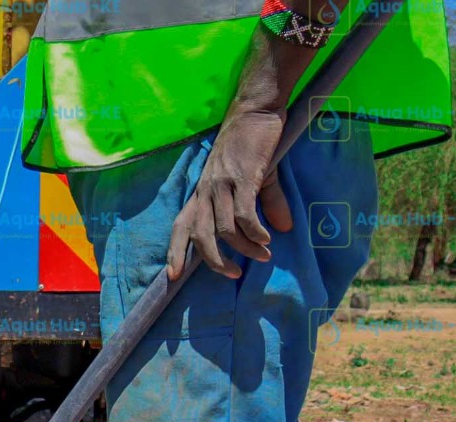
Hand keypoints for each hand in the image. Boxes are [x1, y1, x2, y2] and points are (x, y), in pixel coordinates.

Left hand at [166, 107, 291, 280]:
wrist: (256, 110)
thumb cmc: (251, 143)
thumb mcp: (254, 178)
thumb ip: (266, 205)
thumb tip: (283, 230)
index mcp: (201, 192)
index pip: (181, 225)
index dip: (175, 251)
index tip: (172, 276)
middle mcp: (206, 191)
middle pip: (199, 235)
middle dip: (213, 260)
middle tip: (232, 274)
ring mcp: (222, 184)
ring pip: (224, 229)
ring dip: (245, 248)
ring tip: (264, 255)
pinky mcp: (242, 178)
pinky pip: (244, 214)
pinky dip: (254, 232)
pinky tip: (267, 238)